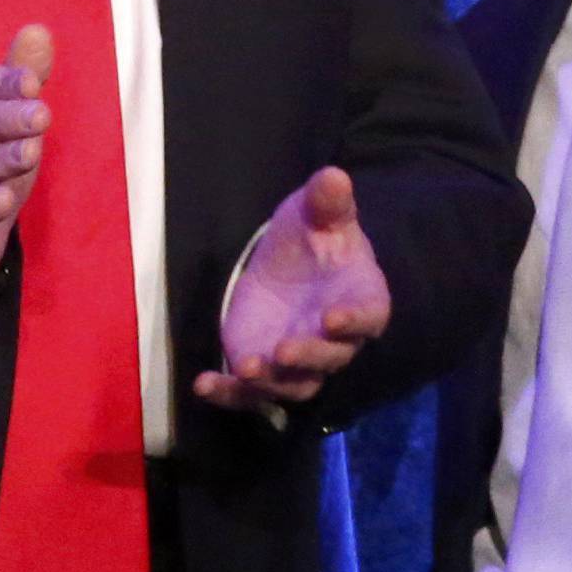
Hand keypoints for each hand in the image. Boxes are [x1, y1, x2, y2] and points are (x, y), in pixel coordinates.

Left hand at [199, 166, 390, 413]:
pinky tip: (203, 384)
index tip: (333, 317)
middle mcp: (336, 341)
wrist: (290, 265)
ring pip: (294, 386)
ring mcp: (299, 362)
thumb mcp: (317, 214)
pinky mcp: (263, 371)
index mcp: (361, 300)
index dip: (354, 321)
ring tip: (245, 368)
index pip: (367, 317)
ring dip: (271, 383)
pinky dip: (227, 395)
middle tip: (283, 350)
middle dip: (308, 357)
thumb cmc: (315, 239)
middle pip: (330, 360)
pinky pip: (249, 394)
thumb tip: (333, 176)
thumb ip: (328, 202)